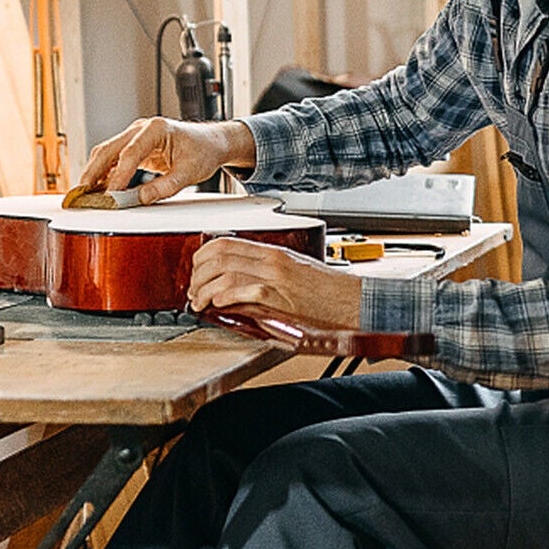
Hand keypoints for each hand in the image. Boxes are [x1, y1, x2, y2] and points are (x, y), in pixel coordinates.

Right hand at [76, 118, 255, 205]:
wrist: (211, 143)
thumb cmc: (203, 152)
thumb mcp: (189, 173)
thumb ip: (165, 187)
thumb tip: (139, 199)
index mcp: (157, 129)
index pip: (131, 153)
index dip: (119, 176)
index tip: (111, 195)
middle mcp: (142, 128)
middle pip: (109, 149)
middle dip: (93, 172)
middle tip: (82, 193)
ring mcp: (136, 136)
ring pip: (107, 153)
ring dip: (94, 173)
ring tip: (85, 194)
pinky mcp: (134, 146)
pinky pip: (114, 159)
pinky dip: (104, 173)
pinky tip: (97, 189)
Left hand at [188, 237, 362, 329]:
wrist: (355, 302)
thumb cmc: (329, 293)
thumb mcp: (295, 274)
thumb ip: (267, 274)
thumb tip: (237, 284)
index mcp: (274, 253)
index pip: (225, 243)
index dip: (202, 257)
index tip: (196, 274)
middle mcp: (273, 261)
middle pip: (219, 255)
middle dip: (197, 275)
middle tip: (194, 292)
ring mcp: (277, 278)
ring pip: (226, 272)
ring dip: (205, 289)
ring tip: (201, 302)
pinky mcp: (282, 298)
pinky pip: (246, 290)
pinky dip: (226, 297)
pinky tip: (218, 304)